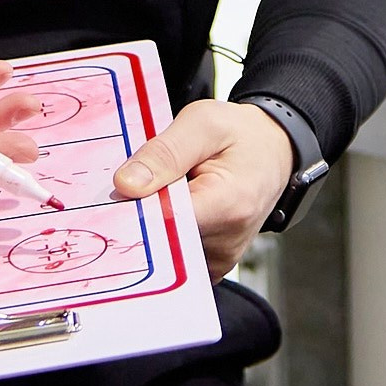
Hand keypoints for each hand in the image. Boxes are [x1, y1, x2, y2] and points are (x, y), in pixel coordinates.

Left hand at [111, 99, 294, 279]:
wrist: (274, 150)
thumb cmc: (240, 134)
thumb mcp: (202, 123)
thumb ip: (163, 153)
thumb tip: (125, 185)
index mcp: (228, 205)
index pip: (164, 222)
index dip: (132, 209)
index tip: (111, 195)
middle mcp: (227, 240)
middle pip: (160, 239)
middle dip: (138, 213)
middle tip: (130, 185)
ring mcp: (220, 257)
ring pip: (163, 248)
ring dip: (151, 221)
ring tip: (159, 191)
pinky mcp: (212, 262)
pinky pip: (175, 255)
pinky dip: (163, 232)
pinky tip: (167, 206)